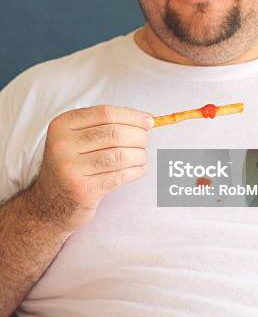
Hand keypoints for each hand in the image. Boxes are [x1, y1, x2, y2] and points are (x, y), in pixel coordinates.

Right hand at [32, 105, 154, 230]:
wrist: (49, 203)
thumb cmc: (72, 165)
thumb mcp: (76, 139)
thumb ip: (104, 126)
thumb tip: (146, 120)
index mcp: (62, 125)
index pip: (105, 113)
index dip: (132, 116)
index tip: (149, 121)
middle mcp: (62, 145)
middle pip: (114, 133)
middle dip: (138, 136)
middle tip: (145, 141)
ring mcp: (70, 169)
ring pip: (120, 155)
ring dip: (139, 155)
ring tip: (142, 156)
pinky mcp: (82, 190)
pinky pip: (119, 176)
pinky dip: (136, 171)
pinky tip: (139, 169)